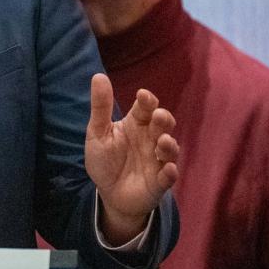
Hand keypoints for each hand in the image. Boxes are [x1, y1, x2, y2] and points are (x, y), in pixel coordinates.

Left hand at [85, 73, 179, 242]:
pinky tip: (167, 169)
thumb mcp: (97, 132)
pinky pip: (169, 177)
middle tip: (159, 116)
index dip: (147, 101)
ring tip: (162, 142)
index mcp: (135, 124)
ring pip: (170, 149)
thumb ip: (100, 106)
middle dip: (163, 120)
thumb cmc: (105, 159)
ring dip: (169, 145)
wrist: (109, 193)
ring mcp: (157, 160)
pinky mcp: (160, 182)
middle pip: (162, 125)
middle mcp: (150, 139)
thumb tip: (98, 75)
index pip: (145, 108)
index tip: (143, 95)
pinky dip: (170, 173)